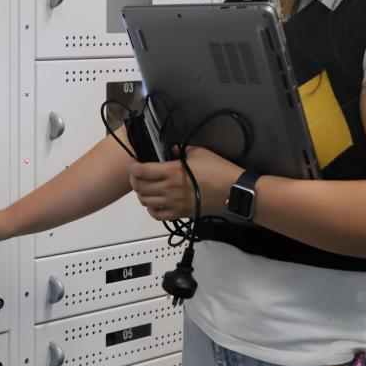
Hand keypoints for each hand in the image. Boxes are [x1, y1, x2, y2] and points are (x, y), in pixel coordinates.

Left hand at [128, 147, 242, 220]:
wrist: (233, 190)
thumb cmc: (217, 168)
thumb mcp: (198, 152)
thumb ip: (179, 150)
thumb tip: (168, 150)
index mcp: (171, 172)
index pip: (142, 171)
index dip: (132, 166)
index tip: (132, 161)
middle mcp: (169, 189)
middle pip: (139, 187)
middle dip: (134, 179)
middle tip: (137, 173)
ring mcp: (173, 204)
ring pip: (145, 202)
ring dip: (141, 193)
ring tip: (146, 187)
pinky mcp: (180, 214)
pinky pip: (157, 216)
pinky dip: (151, 209)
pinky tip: (155, 201)